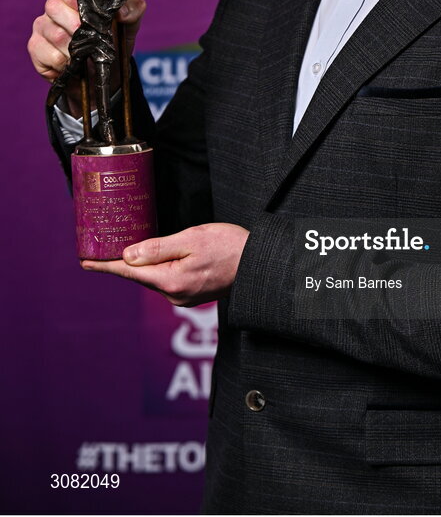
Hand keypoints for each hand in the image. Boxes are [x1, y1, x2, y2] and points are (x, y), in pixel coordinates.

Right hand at [28, 0, 146, 115]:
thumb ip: (133, 9)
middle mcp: (54, 8)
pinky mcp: (36, 48)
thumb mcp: (130, 23)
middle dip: (75, 23)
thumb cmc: (115, 40)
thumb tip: (121, 11)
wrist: (105, 72)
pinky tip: (72, 65)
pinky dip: (63, 62)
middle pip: (53, 5)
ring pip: (52, 32)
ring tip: (85, 54)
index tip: (83, 5)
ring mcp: (42, 27)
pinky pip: (45, 54)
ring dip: (73, 47)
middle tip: (90, 35)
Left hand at [81, 223, 249, 305]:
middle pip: (141, 275)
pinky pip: (168, 279)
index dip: (106, 266)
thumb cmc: (230, 246)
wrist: (259, 264)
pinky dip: (160, 268)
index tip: (85, 262)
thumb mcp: (192, 239)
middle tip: (107, 244)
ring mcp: (184, 297)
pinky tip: (161, 256)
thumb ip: (159, 248)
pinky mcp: (193, 294)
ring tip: (133, 246)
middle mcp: (174, 294)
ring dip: (144, 263)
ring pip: (155, 277)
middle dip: (124, 261)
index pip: (130, 272)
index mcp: (171, 280)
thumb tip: (129, 255)